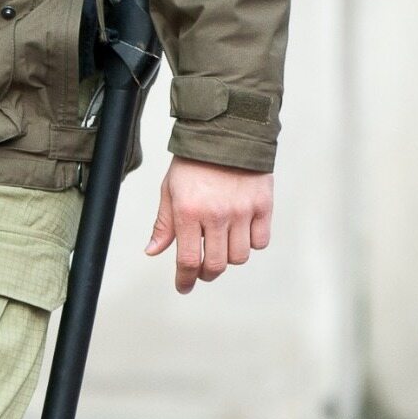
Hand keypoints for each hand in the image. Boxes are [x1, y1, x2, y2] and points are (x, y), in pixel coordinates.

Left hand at [146, 157, 274, 294]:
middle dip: (206, 273)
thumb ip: (164, 224)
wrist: (227, 132)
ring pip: (239, 256)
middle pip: (216, 265)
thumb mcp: (170, 190)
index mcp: (189, 212)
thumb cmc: (194, 161)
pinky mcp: (263, 205)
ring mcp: (242, 211)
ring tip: (222, 244)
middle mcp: (217, 215)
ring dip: (229, 257)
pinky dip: (252, 243)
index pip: (187, 260)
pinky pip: (261, 241)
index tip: (184, 286)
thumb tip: (153, 251)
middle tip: (203, 270)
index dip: (185, 279)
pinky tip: (242, 232)